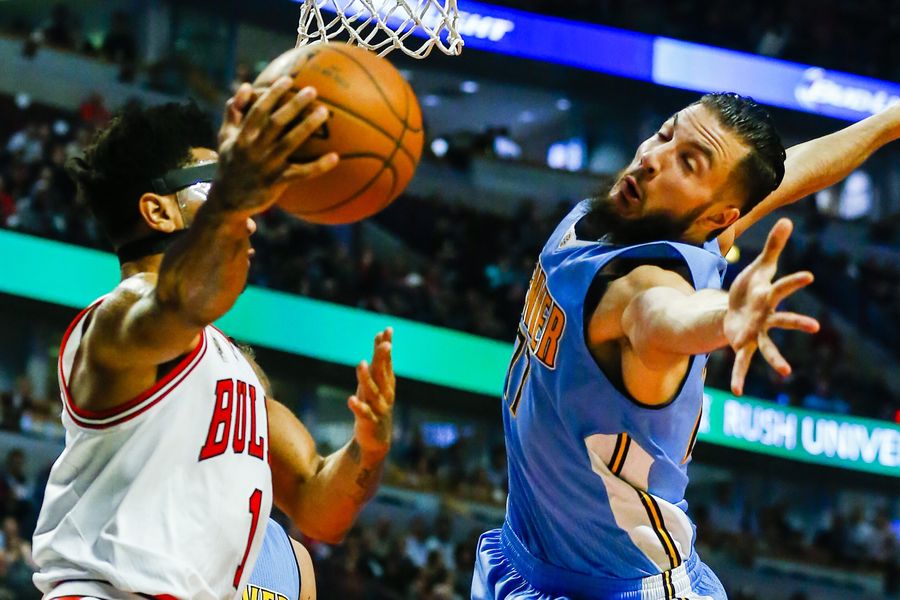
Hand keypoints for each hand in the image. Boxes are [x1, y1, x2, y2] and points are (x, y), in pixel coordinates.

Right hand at [213, 78, 338, 215]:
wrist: (227, 201)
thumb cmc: (230, 164)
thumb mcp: (225, 138)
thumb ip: (233, 112)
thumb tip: (245, 86)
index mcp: (242, 136)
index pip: (258, 110)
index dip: (272, 94)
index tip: (288, 80)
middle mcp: (253, 149)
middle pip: (276, 122)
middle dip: (293, 104)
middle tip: (312, 90)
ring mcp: (266, 166)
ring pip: (289, 143)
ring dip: (307, 127)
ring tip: (323, 112)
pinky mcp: (276, 182)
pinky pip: (301, 173)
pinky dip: (318, 166)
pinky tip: (336, 157)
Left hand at [348, 328, 394, 458]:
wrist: (377, 440)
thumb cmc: (375, 405)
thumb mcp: (377, 382)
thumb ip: (380, 361)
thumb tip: (381, 336)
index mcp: (386, 383)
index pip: (386, 361)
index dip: (386, 346)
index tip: (387, 330)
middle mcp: (385, 394)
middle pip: (383, 373)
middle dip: (383, 359)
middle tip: (385, 344)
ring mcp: (378, 408)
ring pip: (372, 391)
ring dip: (366, 378)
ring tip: (361, 364)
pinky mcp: (368, 422)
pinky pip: (363, 413)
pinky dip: (358, 406)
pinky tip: (351, 399)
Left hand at [723, 219, 819, 395]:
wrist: (735, 309)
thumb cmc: (751, 288)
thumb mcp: (758, 266)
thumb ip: (772, 246)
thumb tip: (787, 218)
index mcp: (768, 297)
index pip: (783, 286)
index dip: (794, 281)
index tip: (809, 276)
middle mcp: (766, 317)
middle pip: (783, 319)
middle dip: (797, 322)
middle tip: (815, 327)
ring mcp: (756, 333)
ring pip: (768, 346)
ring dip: (775, 358)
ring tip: (785, 371)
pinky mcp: (742, 344)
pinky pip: (741, 362)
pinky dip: (739, 376)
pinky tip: (735, 391)